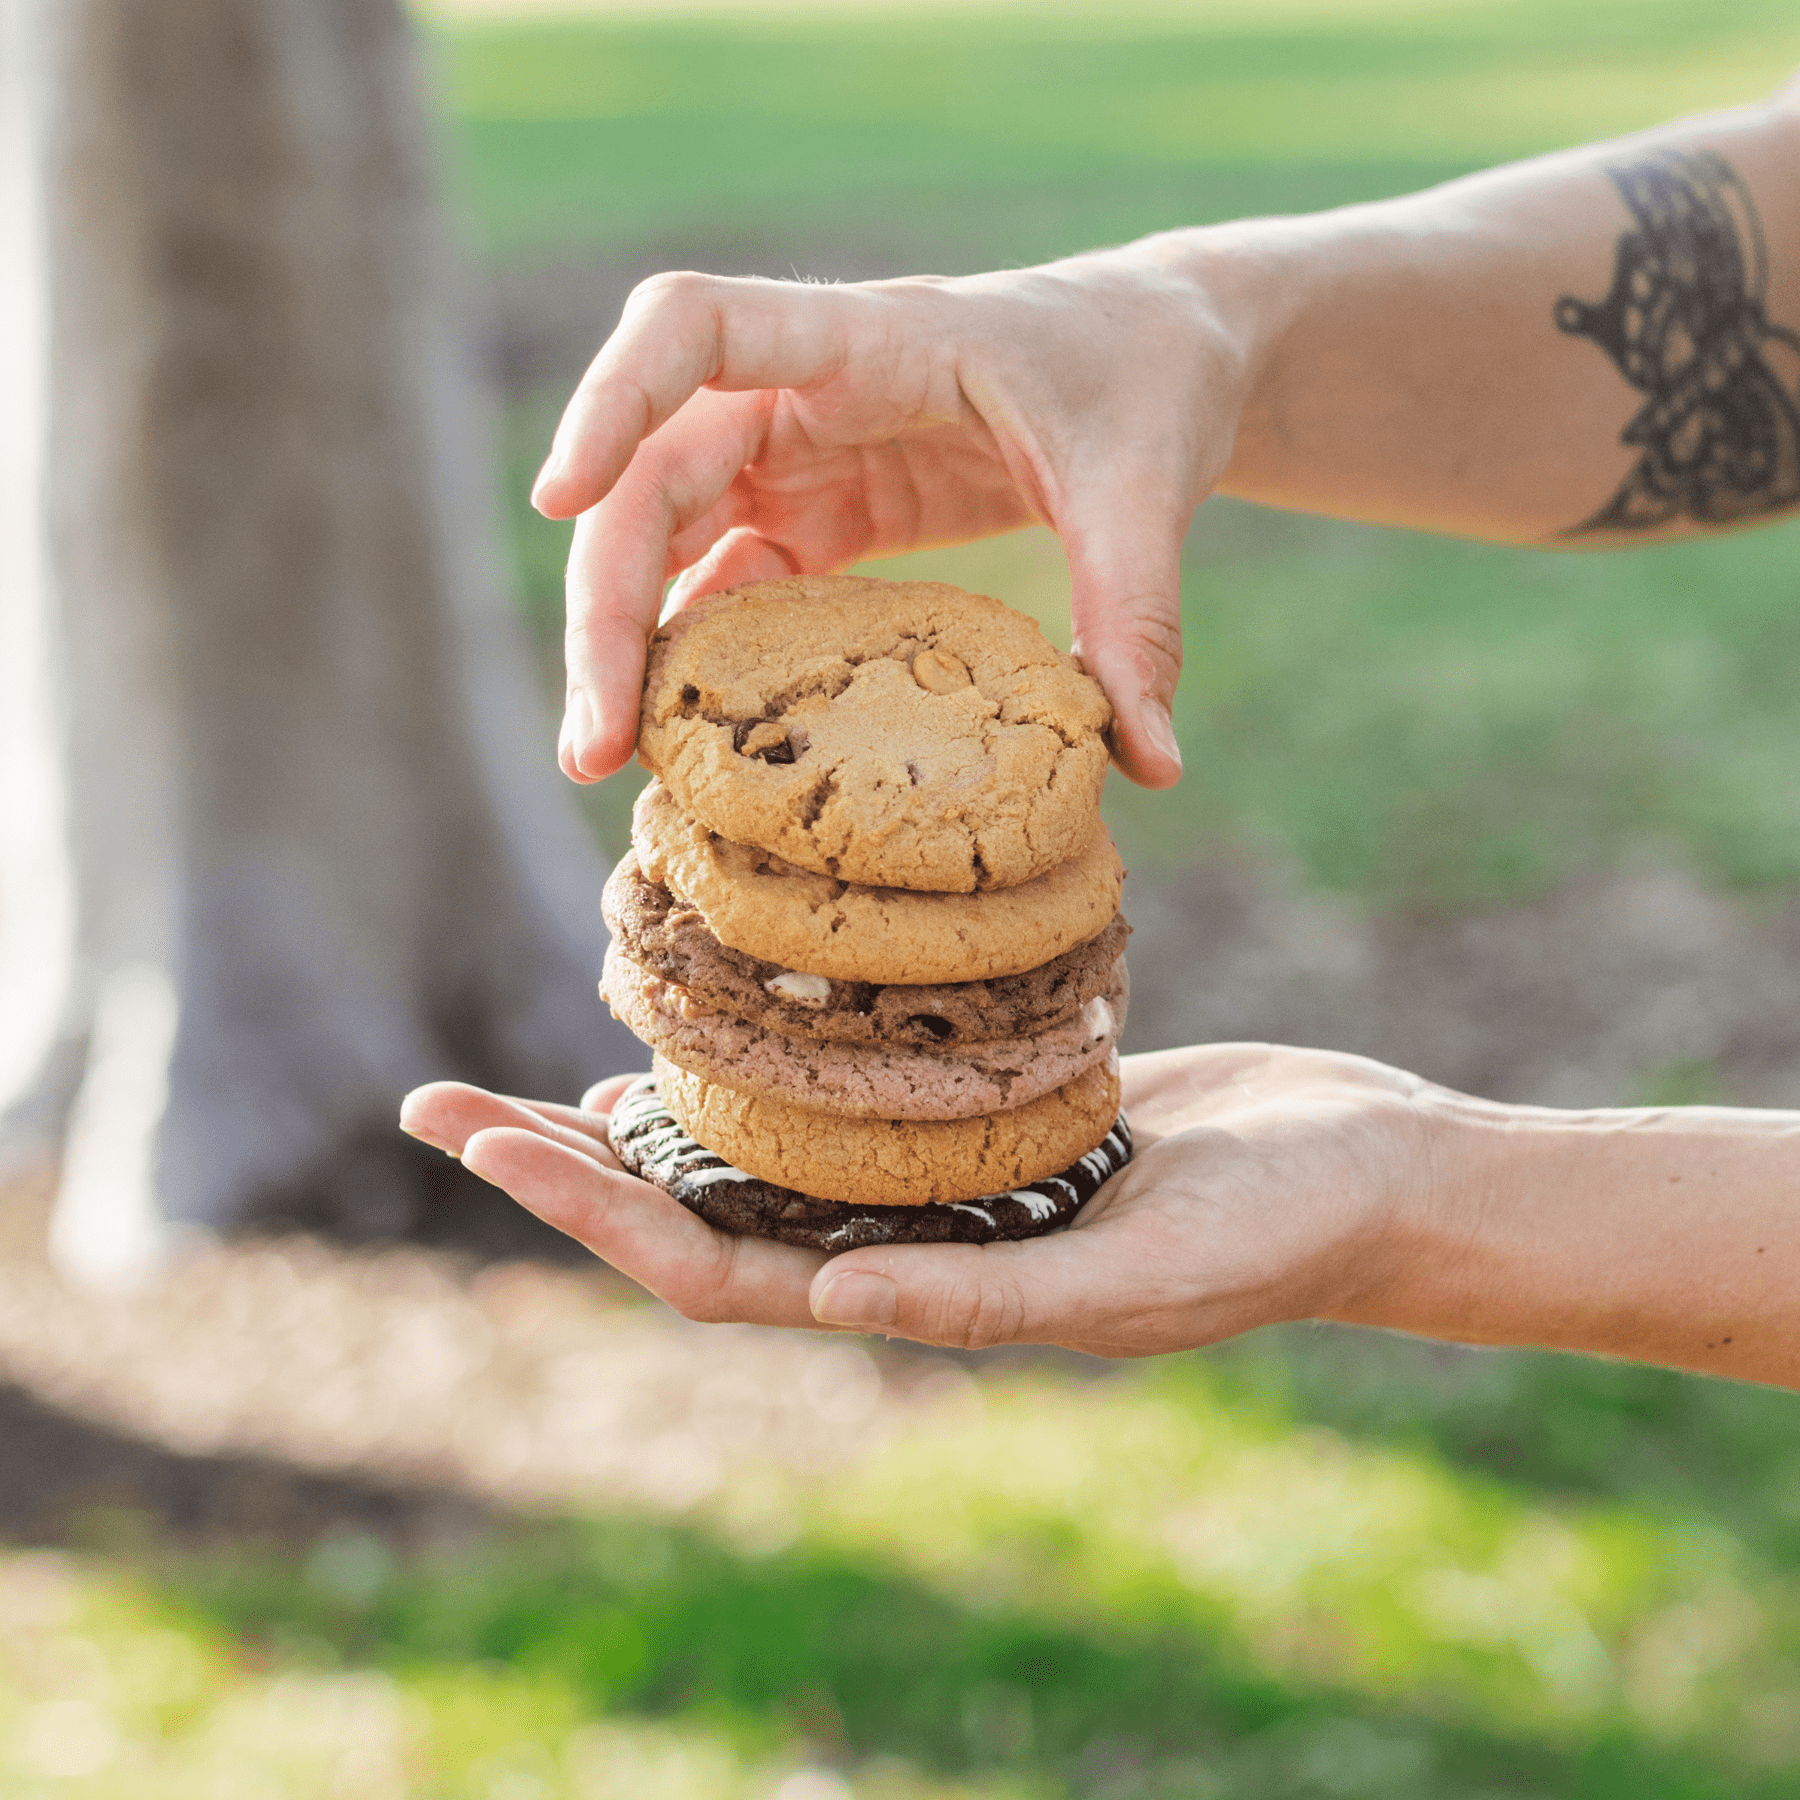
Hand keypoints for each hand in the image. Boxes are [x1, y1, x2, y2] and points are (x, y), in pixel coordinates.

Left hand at [397, 1045, 1436, 1356]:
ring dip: (635, 1119)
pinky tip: (694, 1025)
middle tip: (435, 1107)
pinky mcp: (975, 1111)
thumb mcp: (1140, 1275)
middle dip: (560, 1171)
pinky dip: (752, 1062)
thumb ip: (988, 1298)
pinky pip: (832, 1092)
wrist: (1362, 1171)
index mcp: (920, 1298)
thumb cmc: (1278, 1234)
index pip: (714, 1270)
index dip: (590, 1216)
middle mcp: (904, 1243)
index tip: (484, 1144)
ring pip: (748, 1154)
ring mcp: (934, 1180)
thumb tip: (823, 1296)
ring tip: (525, 1084)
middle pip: (694, 1214)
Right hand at [532, 247, 1255, 790]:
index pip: (695, 328)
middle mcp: (808, 391)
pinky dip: (699, 648)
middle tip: (593, 745)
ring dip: (629, 639)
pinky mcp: (828, 511)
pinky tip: (686, 733)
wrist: (1163, 354)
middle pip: (652, 475)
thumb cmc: (1148, 378)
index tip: (558, 499)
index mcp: (873, 342)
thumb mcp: (1147, 487)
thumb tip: (1149, 766)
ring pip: (669, 534)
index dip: (612, 399)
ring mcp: (805, 453)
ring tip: (610, 759)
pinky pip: (732, 576)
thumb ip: (1138, 615)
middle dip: (605, 602)